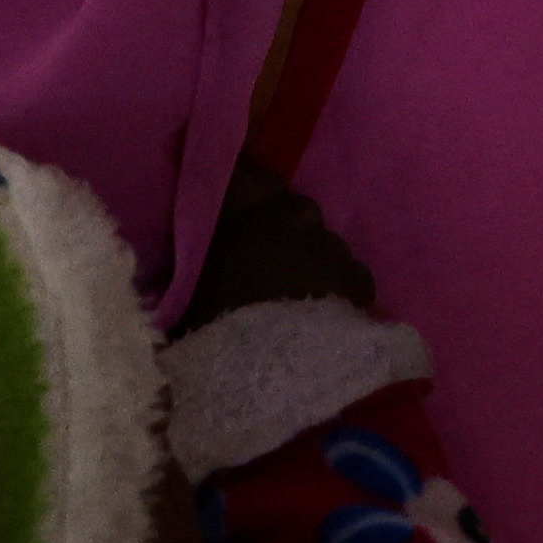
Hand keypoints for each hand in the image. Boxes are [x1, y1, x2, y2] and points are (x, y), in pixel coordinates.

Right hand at [184, 172, 383, 324]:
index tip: (248, 199)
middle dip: (291, 230)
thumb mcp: (187, 295)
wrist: (264, 367)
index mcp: (237, 216)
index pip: (244, 174)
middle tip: (278, 262)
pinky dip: (345, 291)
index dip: (250, 183)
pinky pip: (353, 276)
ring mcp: (325, 245)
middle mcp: (285, 219)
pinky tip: (333, 315)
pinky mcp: (354, 276)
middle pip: (296, 209)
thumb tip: (190, 268)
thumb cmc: (212, 331)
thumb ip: (195, 268)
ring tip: (306, 297)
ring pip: (327, 244)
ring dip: (317, 262)